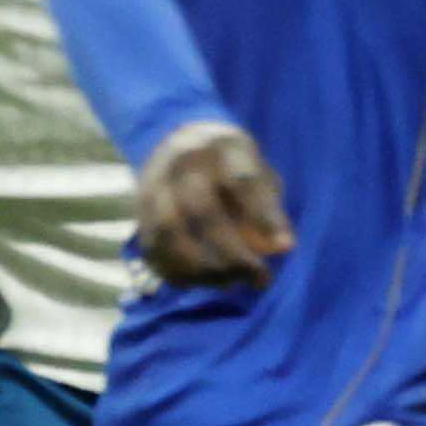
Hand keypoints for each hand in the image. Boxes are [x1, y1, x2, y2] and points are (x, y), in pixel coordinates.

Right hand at [132, 120, 297, 287]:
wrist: (177, 142)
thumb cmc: (232, 168)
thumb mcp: (259, 173)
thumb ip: (270, 208)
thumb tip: (281, 248)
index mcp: (223, 147)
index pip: (243, 182)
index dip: (264, 217)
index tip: (286, 248)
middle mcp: (184, 163)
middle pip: (202, 211)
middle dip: (233, 254)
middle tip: (259, 278)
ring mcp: (155, 186)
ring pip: (170, 233)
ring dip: (203, 269)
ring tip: (229, 283)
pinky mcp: (139, 211)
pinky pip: (152, 248)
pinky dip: (176, 272)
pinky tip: (200, 282)